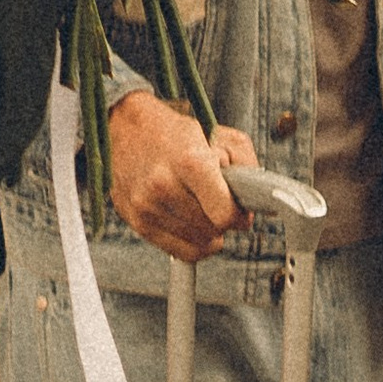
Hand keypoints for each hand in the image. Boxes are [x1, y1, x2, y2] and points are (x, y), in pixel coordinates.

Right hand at [110, 96, 258, 262]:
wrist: (123, 129)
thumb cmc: (173, 133)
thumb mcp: (220, 136)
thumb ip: (247, 167)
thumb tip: (258, 200)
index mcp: (189, 162)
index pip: (225, 215)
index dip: (238, 215)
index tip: (238, 208)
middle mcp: (164, 186)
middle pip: (214, 232)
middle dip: (222, 220)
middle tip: (215, 199)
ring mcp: (147, 207)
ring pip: (199, 245)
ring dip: (207, 231)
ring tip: (197, 203)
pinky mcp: (136, 222)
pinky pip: (181, 252)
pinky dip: (192, 242)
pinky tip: (188, 220)